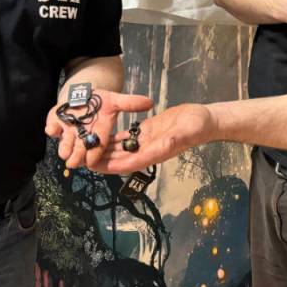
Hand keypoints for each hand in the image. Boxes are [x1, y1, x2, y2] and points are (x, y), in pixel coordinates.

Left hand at [45, 88, 152, 169]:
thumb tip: (150, 102)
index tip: (92, 161)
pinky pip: (52, 127)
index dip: (95, 153)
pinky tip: (51, 129)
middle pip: (81, 148)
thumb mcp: (114, 100)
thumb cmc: (99, 100)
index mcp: (98, 132)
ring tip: (64, 153)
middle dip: (77, 156)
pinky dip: (51, 128)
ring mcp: (69, 130)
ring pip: (66, 142)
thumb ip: (130, 103)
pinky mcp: (56, 123)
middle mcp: (83, 135)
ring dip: (64, 147)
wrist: (81, 94)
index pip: (99, 145)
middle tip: (74, 163)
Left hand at [89, 104, 216, 174]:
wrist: (204, 120)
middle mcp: (149, 150)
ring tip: (86, 151)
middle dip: (103, 161)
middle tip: (83, 161)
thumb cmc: (196, 126)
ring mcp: (146, 142)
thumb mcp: (185, 132)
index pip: (131, 162)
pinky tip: (101, 138)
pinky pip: (127, 138)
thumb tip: (160, 147)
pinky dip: (114, 140)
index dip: (114, 165)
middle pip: (122, 158)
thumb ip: (173, 140)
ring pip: (122, 149)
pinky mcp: (146, 133)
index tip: (98, 166)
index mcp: (156, 151)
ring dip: (105, 151)